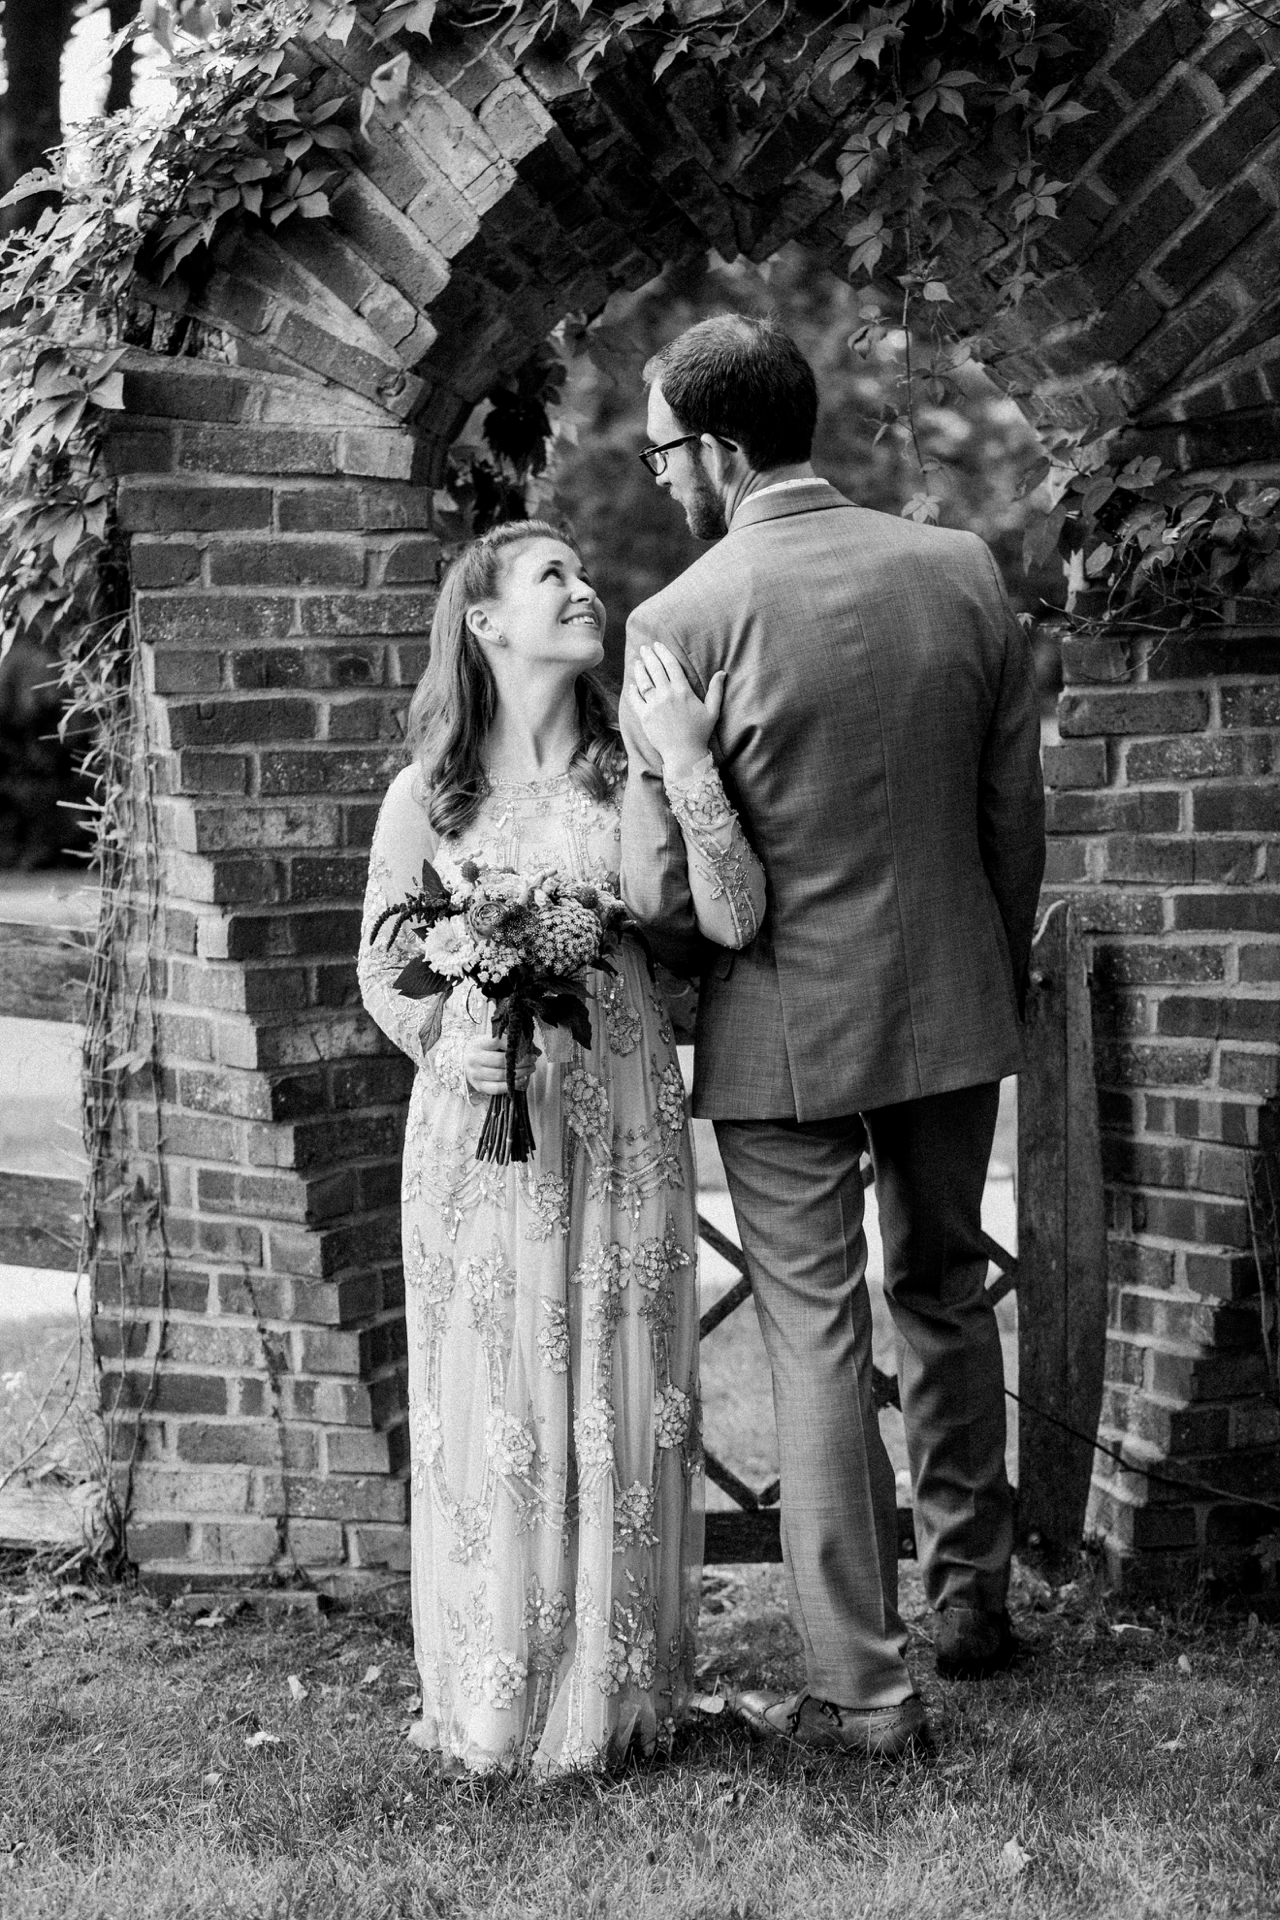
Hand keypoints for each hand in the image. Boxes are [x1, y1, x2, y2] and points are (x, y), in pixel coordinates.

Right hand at [463, 1034, 535, 1096]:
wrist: (464, 1062)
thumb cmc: (484, 1050)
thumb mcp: (494, 1042)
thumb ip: (513, 1044)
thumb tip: (537, 1051)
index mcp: (477, 1044)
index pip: (498, 1042)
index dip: (515, 1045)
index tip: (527, 1047)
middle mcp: (474, 1059)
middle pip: (502, 1061)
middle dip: (521, 1061)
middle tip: (533, 1060)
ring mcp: (475, 1074)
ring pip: (502, 1075)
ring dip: (520, 1073)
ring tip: (530, 1069)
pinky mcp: (479, 1086)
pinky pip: (498, 1088)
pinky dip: (512, 1085)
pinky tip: (522, 1080)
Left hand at [629, 641, 725, 778]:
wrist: (684, 754)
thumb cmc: (700, 733)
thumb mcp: (712, 710)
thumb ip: (716, 690)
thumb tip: (722, 672)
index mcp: (683, 691)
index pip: (671, 665)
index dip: (664, 653)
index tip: (658, 645)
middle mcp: (667, 695)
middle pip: (655, 669)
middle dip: (649, 656)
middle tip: (645, 648)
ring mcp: (654, 706)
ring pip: (643, 682)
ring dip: (640, 670)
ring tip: (638, 662)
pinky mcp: (644, 717)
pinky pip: (635, 700)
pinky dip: (632, 690)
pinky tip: (632, 684)